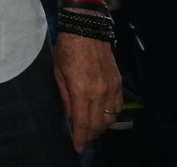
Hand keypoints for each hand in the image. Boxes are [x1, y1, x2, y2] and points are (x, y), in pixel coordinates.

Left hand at [54, 32, 123, 150]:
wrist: (87, 30)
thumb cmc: (67, 49)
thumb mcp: (58, 72)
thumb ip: (65, 96)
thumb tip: (70, 115)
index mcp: (82, 90)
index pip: (83, 122)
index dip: (81, 137)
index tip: (78, 147)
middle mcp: (100, 92)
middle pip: (99, 123)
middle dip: (91, 135)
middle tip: (83, 140)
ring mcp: (111, 88)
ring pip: (110, 117)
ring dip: (101, 127)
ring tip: (92, 130)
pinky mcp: (118, 82)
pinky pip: (118, 106)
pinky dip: (111, 115)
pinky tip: (103, 116)